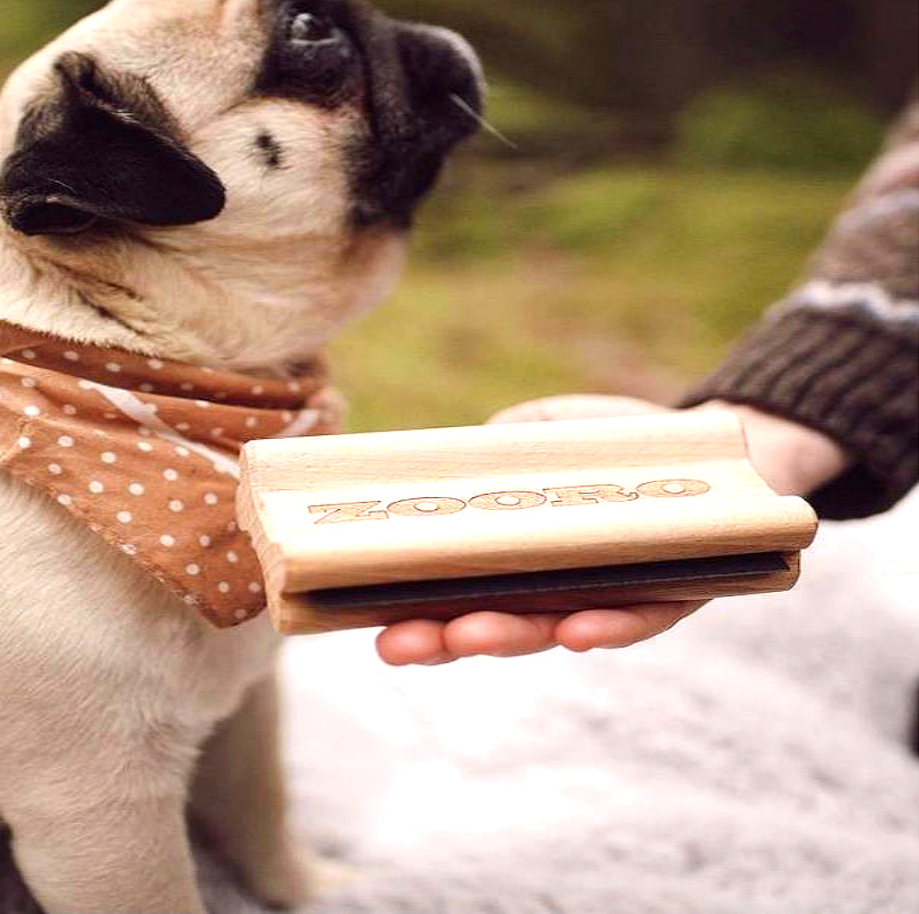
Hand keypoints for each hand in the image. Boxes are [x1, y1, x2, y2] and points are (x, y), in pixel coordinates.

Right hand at [375, 394, 849, 665]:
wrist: (702, 443)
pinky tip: (576, 631)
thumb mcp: (540, 428)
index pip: (454, 597)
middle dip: (442, 640)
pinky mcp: (669, 593)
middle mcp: (552, 588)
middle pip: (490, 625)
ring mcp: (605, 595)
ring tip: (468, 636)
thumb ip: (496, 448)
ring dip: (508, 636)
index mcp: (511, 557)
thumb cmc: (605, 438)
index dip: (413, 617)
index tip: (370, 628)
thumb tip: (444, 463)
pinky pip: (638, 618)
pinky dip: (608, 627)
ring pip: (551, 629)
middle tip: (398, 645)